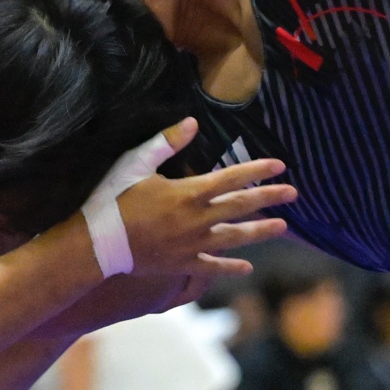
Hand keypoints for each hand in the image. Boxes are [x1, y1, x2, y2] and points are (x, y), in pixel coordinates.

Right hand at [112, 120, 292, 276]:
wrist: (96, 243)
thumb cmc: (112, 199)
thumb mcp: (135, 163)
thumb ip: (166, 143)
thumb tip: (192, 122)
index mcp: (188, 192)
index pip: (232, 178)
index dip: (258, 171)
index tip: (280, 166)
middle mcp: (197, 220)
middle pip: (241, 207)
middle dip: (270, 199)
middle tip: (293, 195)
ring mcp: (191, 245)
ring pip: (234, 237)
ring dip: (260, 231)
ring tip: (283, 227)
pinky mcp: (181, 264)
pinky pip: (211, 267)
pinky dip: (229, 267)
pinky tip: (246, 267)